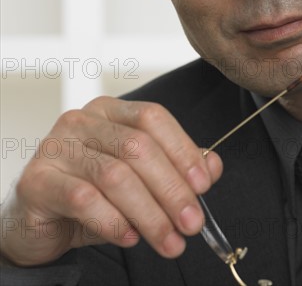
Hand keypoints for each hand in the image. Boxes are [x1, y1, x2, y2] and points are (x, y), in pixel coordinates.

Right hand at [0, 97, 222, 266]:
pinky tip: (130, 238)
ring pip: (115, 175)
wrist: (42, 221)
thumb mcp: (141, 179)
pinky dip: (113, 221)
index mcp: (111, 111)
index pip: (154, 118)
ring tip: (169, 241)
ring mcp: (56, 147)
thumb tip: (213, 166)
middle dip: (172, 189)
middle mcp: (83, 121)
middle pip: (138, 147)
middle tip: (192, 223)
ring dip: (150, 213)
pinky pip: (83, 198)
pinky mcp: (37, 180)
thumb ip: (176, 168)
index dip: (183, 150)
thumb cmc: (95, 193)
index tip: (204, 185)